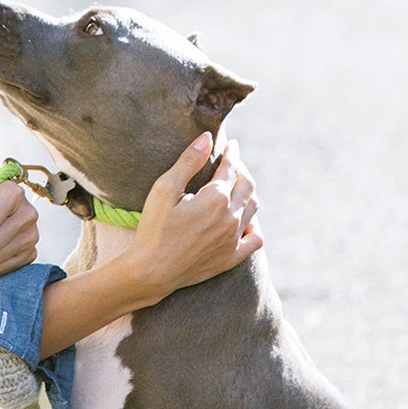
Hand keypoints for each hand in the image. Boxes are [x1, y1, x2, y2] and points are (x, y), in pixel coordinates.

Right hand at [128, 133, 260, 302]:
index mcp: (216, 198)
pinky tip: (245, 220)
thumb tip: (207, 137)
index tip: (231, 144)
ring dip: (248, 193)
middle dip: (241, 170)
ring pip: (253, 208)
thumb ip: (188, 161)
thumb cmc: (154, 228)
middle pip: (247, 185)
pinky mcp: (231, 257)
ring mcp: (234, 239)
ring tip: (237, 186)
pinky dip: (254, 224)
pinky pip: (255, 238)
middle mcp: (231, 217)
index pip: (231, 167)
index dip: (232, 153)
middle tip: (232, 164)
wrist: (152, 271)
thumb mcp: (164, 188)